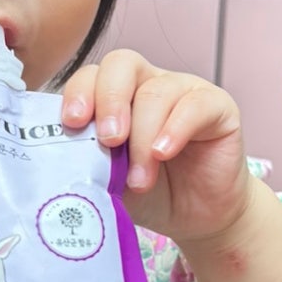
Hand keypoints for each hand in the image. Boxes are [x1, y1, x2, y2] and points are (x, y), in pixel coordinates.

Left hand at [61, 49, 252, 244]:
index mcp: (115, 96)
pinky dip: (175, 129)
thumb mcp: (108, 179)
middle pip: (122, 64)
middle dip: (109, 101)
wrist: (196, 217)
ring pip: (155, 92)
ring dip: (142, 138)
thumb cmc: (150, 193)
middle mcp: (148, 84)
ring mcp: (184, 90)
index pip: (91, 75)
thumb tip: (63, 159)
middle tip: (108, 140)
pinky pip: (195, 104)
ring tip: (138, 179)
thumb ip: (89, 161)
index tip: (72, 123)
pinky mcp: (217, 106)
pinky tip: (163, 153)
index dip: (79, 93)